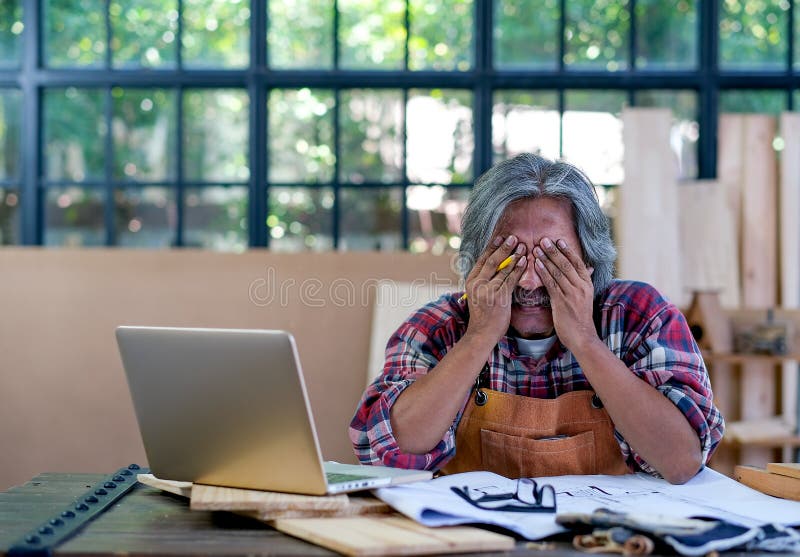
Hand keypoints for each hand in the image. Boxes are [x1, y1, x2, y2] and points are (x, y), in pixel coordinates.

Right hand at [463, 235, 527, 345]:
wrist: (481, 333)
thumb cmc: (483, 315)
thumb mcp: (478, 294)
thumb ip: (484, 280)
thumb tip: (496, 266)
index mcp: (471, 281)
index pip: (482, 260)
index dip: (492, 247)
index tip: (500, 237)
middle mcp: (477, 283)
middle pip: (492, 261)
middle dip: (504, 247)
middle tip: (514, 237)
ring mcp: (487, 290)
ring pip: (503, 269)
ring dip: (514, 256)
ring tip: (523, 246)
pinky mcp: (499, 297)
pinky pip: (510, 279)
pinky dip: (518, 269)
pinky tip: (524, 261)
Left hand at [532, 237, 596, 352]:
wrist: (582, 337)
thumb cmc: (580, 317)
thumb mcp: (586, 297)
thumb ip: (584, 282)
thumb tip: (588, 268)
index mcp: (587, 284)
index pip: (577, 263)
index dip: (567, 251)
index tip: (558, 240)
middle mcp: (581, 286)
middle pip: (566, 264)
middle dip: (554, 251)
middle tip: (544, 239)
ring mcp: (572, 293)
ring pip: (557, 272)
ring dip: (546, 259)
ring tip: (536, 248)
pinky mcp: (562, 301)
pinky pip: (551, 283)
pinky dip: (543, 272)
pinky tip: (536, 264)